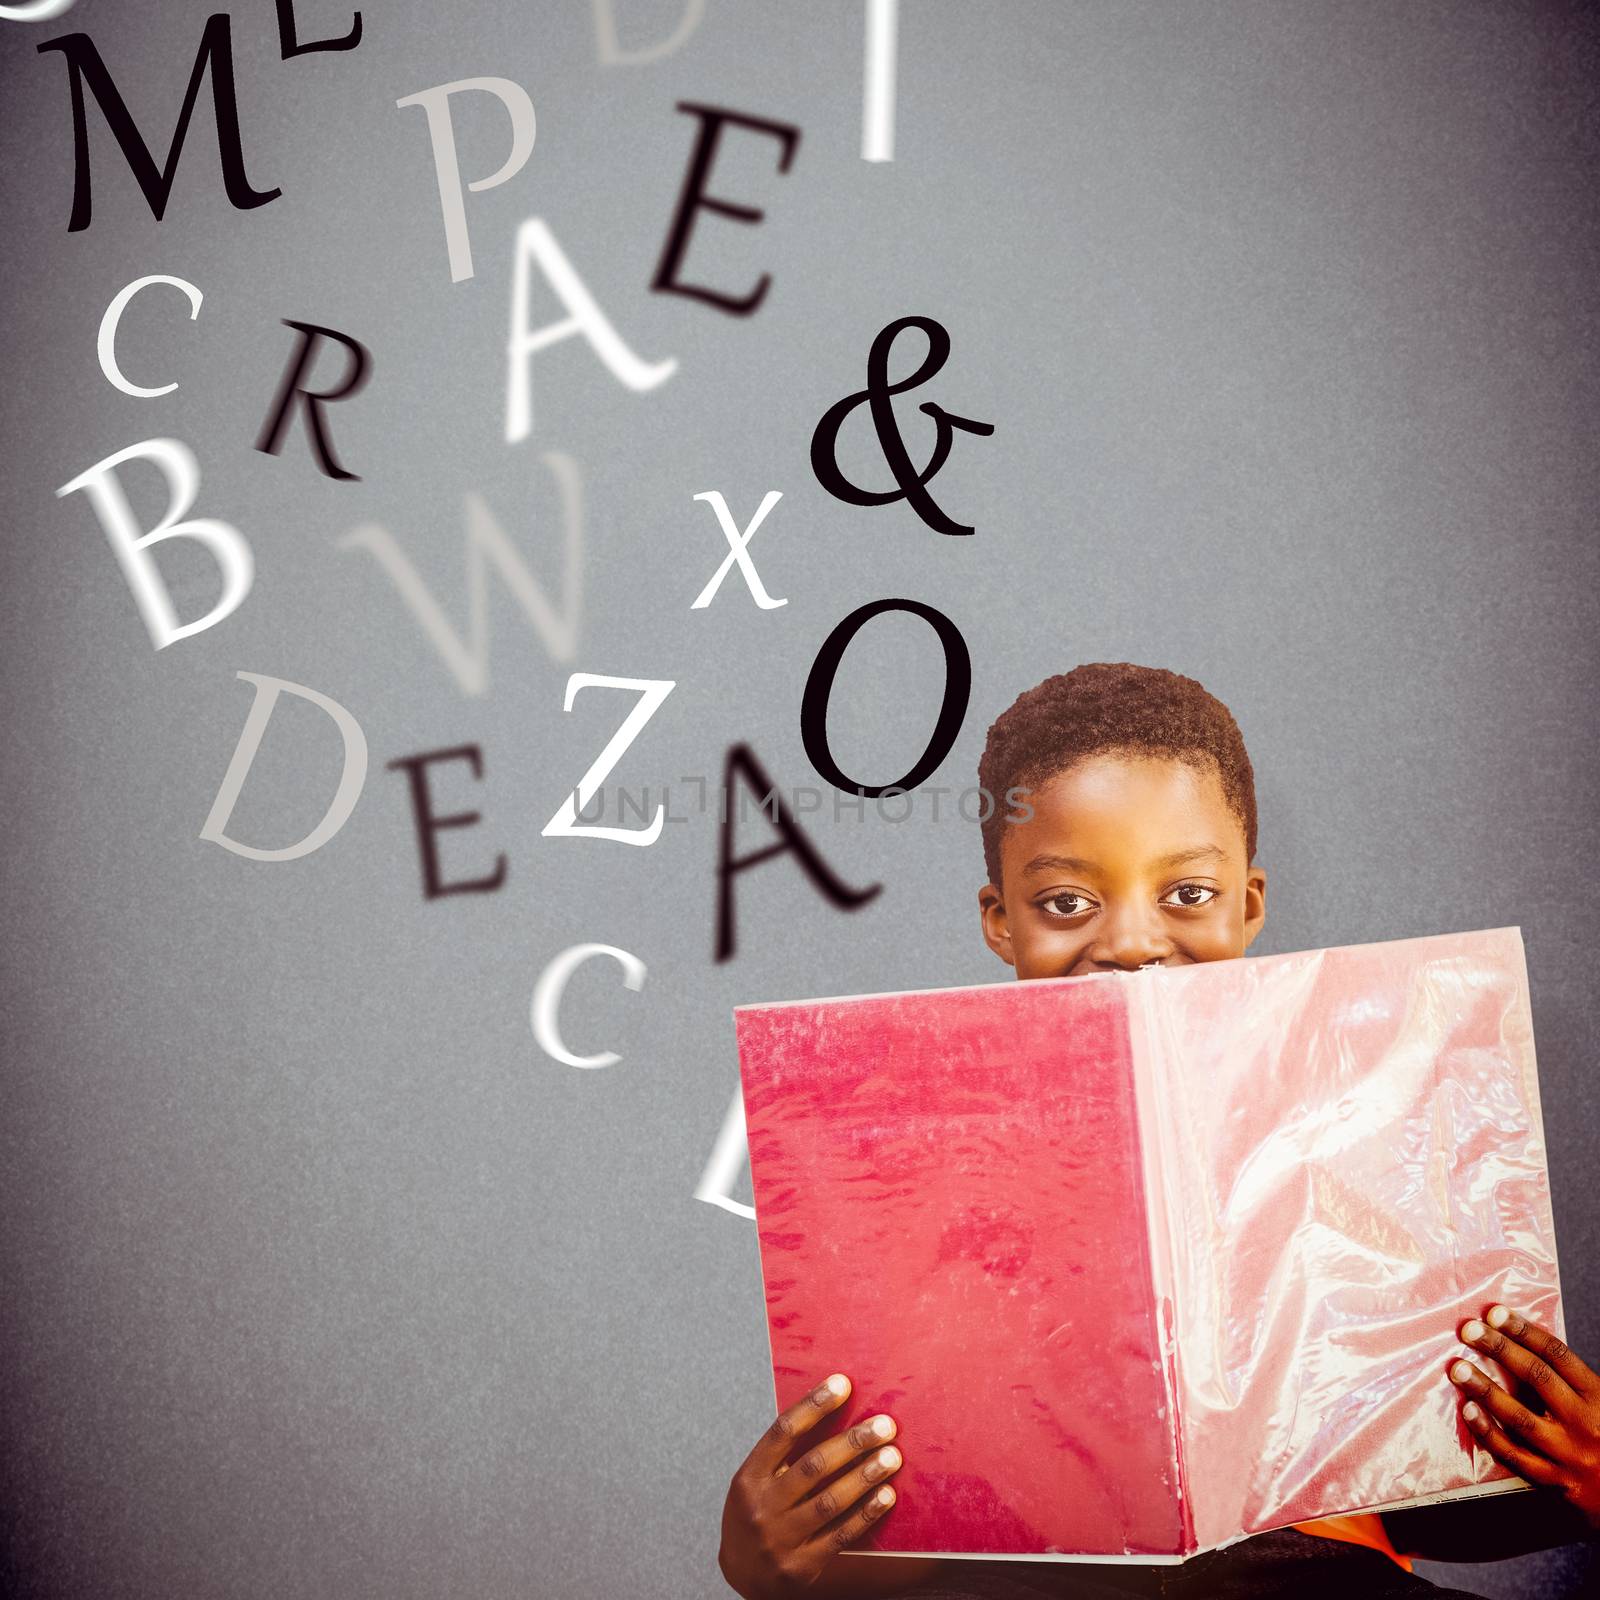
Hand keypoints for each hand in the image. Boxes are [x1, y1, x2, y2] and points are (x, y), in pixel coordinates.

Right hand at [718, 1372, 901, 1597]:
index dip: (813, 1405)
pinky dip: (866, 1513)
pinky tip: (886, 1495)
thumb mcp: (758, 1480)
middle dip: (853, 1443)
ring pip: (831, 1501)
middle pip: (813, 1466)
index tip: (843, 1383)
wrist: (743, 1574)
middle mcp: (762, 1506)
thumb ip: (787, 1454)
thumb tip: (834, 1411)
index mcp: (750, 1476)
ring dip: (866, 1476)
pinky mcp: (801, 1566)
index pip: (783, 1432)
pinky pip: (840, 1535)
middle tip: (885, 1425)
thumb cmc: (758, 1512)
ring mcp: (780, 1539)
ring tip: (893, 1456)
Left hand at [1448, 1304, 1599, 1528]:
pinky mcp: (1557, 1481)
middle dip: (1500, 1350)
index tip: (1495, 1313)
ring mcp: (1570, 1454)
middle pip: (1537, 1378)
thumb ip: (1571, 1379)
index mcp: (1599, 1397)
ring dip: (1486, 1390)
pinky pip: (1517, 1456)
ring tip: (1458, 1368)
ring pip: (1521, 1418)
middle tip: (1469, 1330)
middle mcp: (1586, 1423)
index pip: (1557, 1355)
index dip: (1524, 1331)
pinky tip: (1469, 1412)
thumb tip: (1521, 1339)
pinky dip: (1490, 1433)